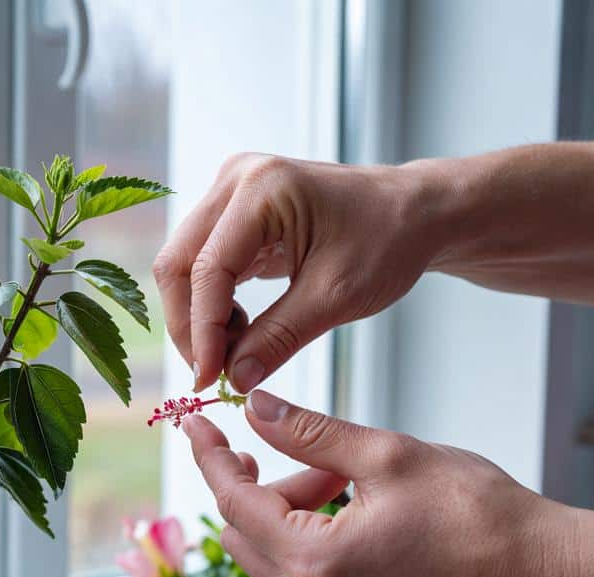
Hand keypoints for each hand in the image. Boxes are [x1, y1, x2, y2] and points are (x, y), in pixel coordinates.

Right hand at [153, 154, 441, 392]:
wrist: (415, 212)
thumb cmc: (389, 240)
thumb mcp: (336, 297)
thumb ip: (278, 338)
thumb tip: (234, 379)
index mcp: (263, 189)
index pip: (207, 269)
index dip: (202, 330)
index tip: (209, 378)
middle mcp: (236, 179)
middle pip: (178, 262)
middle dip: (190, 324)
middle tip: (212, 372)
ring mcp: (231, 191)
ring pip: (183, 264)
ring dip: (198, 315)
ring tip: (233, 352)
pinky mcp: (234, 210)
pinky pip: (203, 262)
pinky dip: (212, 302)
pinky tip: (239, 329)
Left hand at [181, 390, 560, 576]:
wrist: (535, 570)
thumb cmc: (473, 511)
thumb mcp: (384, 454)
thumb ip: (309, 432)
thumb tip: (254, 408)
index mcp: (314, 562)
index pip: (233, 500)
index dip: (211, 455)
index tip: (195, 422)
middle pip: (241, 531)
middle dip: (259, 483)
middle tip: (300, 451)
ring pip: (267, 553)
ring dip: (285, 509)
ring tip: (342, 478)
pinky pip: (296, 575)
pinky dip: (304, 535)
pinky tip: (347, 508)